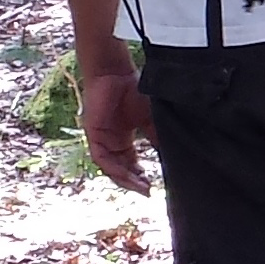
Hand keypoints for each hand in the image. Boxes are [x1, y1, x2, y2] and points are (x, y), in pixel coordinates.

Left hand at [79, 69, 156, 193]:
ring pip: (111, 168)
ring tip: (141, 188)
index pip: (131, 163)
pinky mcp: (93, 136)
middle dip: (134, 182)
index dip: (141, 176)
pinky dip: (115, 170)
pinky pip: (102, 160)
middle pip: (121, 169)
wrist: (115, 72)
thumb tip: (171, 156)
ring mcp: (101, 140)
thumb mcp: (150, 118)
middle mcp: (111, 142)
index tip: (154, 186)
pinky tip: (129, 176)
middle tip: (148, 191)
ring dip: (125, 180)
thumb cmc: (132, 89)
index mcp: (123, 138)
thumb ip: (157, 137)